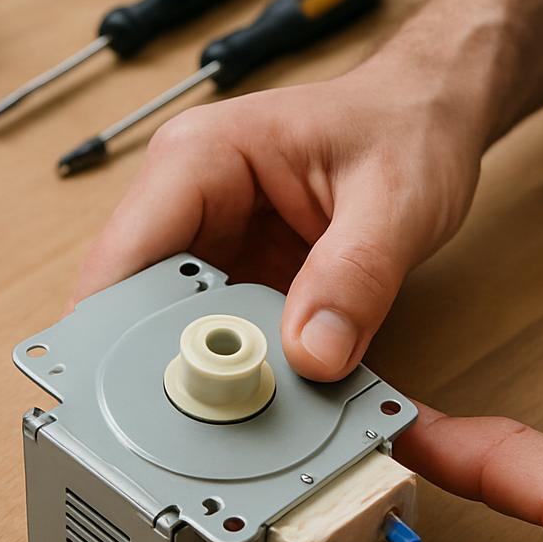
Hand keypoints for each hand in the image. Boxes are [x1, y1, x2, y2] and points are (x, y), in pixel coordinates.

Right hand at [74, 51, 484, 379]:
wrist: (428, 114)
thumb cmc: (404, 126)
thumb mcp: (396, 200)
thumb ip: (356, 276)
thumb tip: (314, 354)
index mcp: (198, 157)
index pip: (124, 257)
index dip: (114, 334)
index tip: (132, 402)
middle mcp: (184, 198)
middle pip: (133, 305)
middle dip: (159, 369)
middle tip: (196, 427)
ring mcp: (206, 241)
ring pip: (169, 331)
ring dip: (199, 379)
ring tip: (237, 418)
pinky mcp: (234, 276)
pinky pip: (216, 337)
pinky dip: (235, 375)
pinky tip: (262, 400)